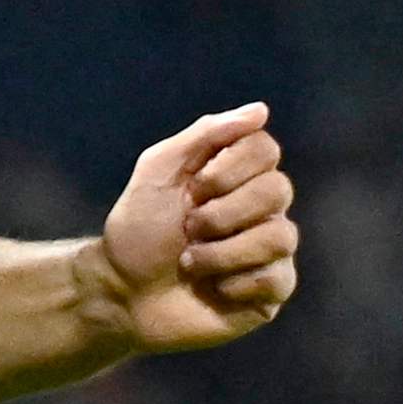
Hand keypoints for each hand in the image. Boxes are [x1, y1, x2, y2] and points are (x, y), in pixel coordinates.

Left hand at [91, 103, 297, 354]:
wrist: (121, 293)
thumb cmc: (138, 231)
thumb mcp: (159, 170)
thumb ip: (205, 134)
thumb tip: (260, 110)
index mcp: (237, 175)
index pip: (266, 149)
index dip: (229, 169)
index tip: (194, 188)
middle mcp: (261, 210)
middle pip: (278, 190)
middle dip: (223, 213)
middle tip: (189, 228)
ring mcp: (269, 251)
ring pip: (280, 236)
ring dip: (223, 252)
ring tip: (191, 264)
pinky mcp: (270, 292)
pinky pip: (277, 278)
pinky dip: (236, 284)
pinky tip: (213, 289)